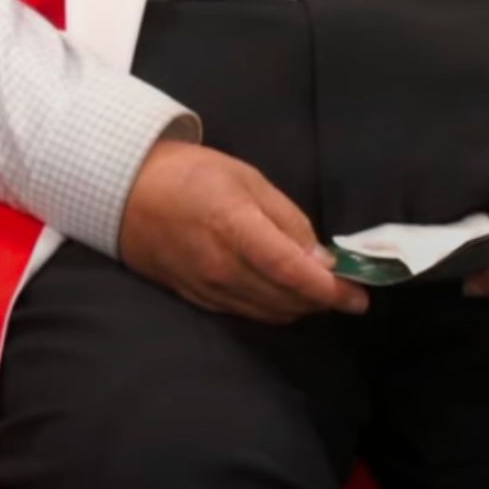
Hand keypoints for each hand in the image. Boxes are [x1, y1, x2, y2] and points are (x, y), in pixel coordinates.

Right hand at [117, 138, 368, 322]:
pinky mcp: (196, 299)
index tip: (360, 297)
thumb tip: (322, 260)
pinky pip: (246, 313)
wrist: (128, 193)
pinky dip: (274, 308)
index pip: (290, 271)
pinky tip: (288, 296)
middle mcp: (220, 268)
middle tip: (349, 291)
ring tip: (323, 292)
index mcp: (235, 229)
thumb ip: (288, 221)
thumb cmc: (193, 175)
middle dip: (322, 300)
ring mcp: (206, 289)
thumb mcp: (249, 180)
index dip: (329, 289)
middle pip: (284, 299)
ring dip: (301, 307)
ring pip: (267, 312)